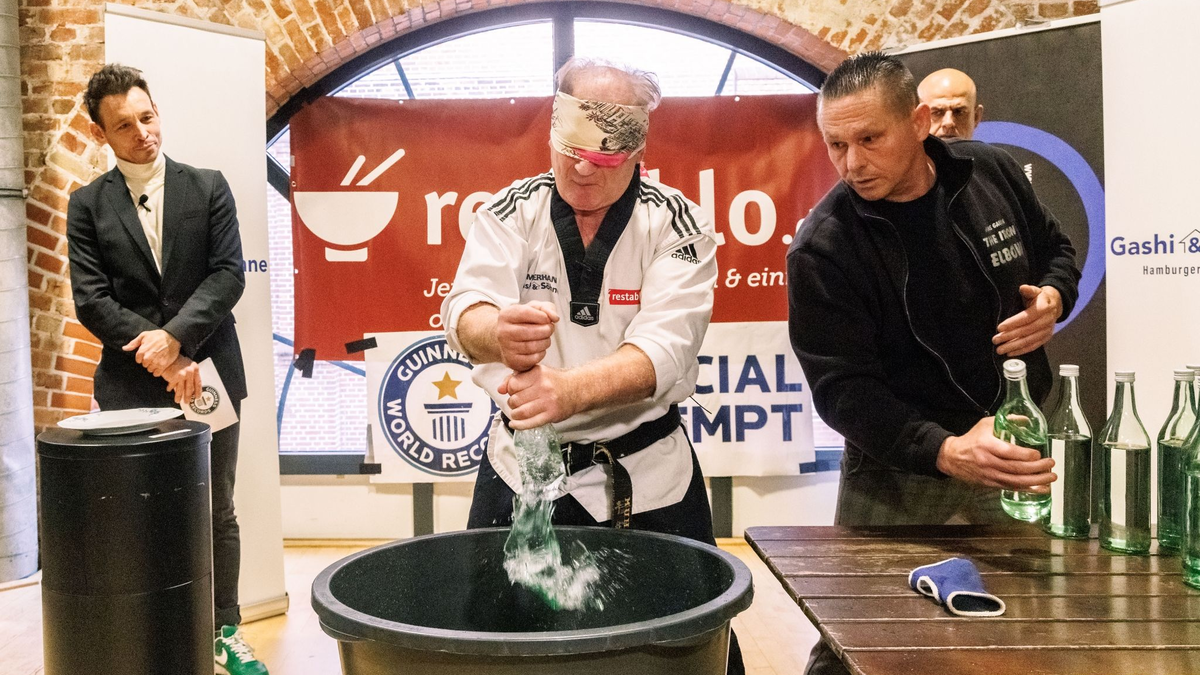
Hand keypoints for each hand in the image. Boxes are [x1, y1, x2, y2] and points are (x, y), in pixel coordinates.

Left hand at [124, 329, 181, 376]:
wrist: (173, 337)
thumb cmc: (157, 335)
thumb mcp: (144, 335)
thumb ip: (133, 343)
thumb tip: (124, 348)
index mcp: (142, 350)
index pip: (138, 360)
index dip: (141, 358)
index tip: (146, 355)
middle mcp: (148, 357)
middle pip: (144, 365)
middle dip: (147, 362)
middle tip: (152, 358)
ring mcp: (156, 362)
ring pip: (150, 369)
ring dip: (152, 367)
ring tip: (156, 361)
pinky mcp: (164, 365)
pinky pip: (157, 373)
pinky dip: (157, 372)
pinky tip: (159, 367)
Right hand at [162, 356, 201, 404]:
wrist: (170, 355)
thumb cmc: (180, 360)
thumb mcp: (189, 365)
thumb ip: (192, 374)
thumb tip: (193, 387)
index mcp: (195, 369)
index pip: (198, 383)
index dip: (198, 391)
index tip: (197, 397)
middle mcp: (189, 373)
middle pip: (190, 388)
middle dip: (188, 396)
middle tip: (187, 402)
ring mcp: (181, 375)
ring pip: (181, 389)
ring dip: (179, 396)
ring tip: (178, 401)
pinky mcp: (173, 377)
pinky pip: (173, 385)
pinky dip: (170, 388)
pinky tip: (169, 390)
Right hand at [496, 301, 558, 371]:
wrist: (509, 340)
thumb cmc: (523, 322)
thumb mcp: (533, 309)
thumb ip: (546, 308)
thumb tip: (554, 317)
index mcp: (505, 315)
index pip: (525, 313)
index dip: (541, 316)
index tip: (548, 319)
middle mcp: (502, 332)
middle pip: (530, 331)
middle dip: (546, 330)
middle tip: (549, 329)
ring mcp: (506, 348)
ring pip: (533, 346)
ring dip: (546, 342)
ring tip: (545, 338)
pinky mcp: (512, 361)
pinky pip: (533, 359)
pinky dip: (541, 353)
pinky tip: (539, 349)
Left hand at [499, 364, 578, 428]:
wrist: (576, 389)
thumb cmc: (553, 381)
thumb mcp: (535, 373)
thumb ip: (515, 378)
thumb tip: (500, 389)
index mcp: (538, 374)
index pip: (513, 384)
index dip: (510, 389)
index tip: (514, 391)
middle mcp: (543, 387)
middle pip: (515, 399)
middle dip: (512, 403)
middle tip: (517, 402)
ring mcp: (548, 402)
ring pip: (520, 412)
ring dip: (515, 414)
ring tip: (518, 412)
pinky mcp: (551, 415)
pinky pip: (529, 423)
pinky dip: (518, 425)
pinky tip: (514, 424)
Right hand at [936, 417, 1055, 491]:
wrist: (953, 457)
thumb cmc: (972, 439)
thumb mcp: (986, 425)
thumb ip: (1007, 422)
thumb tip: (1028, 421)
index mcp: (987, 445)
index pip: (1010, 452)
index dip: (1027, 455)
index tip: (1038, 453)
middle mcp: (989, 462)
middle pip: (1017, 468)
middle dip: (1037, 468)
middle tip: (1051, 464)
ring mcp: (990, 475)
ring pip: (1017, 481)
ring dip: (1037, 480)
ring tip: (1051, 477)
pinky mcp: (991, 484)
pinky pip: (1013, 488)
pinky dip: (1028, 489)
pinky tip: (1041, 488)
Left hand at [993, 285, 1061, 356]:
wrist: (1055, 305)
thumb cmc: (1040, 298)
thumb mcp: (1035, 291)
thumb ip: (1029, 290)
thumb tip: (1023, 287)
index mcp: (1044, 308)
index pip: (1027, 317)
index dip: (1013, 323)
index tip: (999, 328)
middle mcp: (1047, 321)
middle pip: (1026, 331)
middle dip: (1009, 336)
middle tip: (995, 340)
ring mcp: (1047, 331)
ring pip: (1029, 340)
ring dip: (1013, 346)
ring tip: (1000, 349)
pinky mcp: (1046, 338)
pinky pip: (1033, 346)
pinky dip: (1022, 350)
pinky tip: (1010, 353)